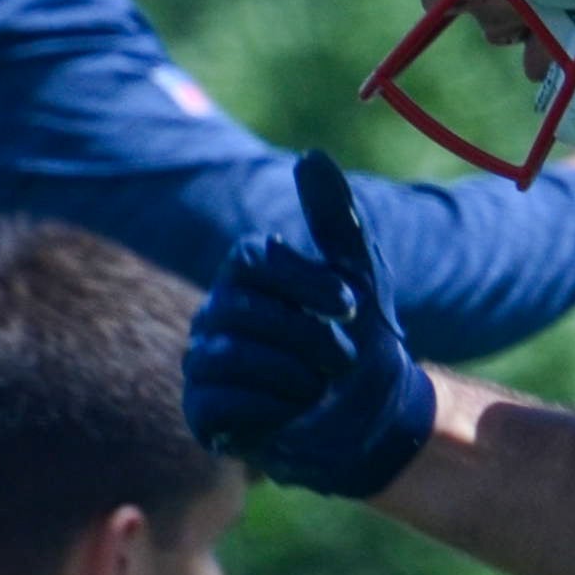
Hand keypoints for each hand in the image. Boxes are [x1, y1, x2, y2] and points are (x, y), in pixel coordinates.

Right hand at [185, 153, 436, 499]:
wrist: (373, 420)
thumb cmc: (362, 340)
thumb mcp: (360, 276)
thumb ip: (334, 218)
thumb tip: (311, 155)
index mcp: (248, 275)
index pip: (255, 259)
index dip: (306, 282)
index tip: (351, 304)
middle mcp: (216, 313)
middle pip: (248, 313)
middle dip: (311, 341)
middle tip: (341, 362)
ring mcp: (204, 362)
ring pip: (231, 358)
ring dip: (294, 378)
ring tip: (317, 388)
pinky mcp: (201, 413)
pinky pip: (220, 404)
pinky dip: (270, 411)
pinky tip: (291, 414)